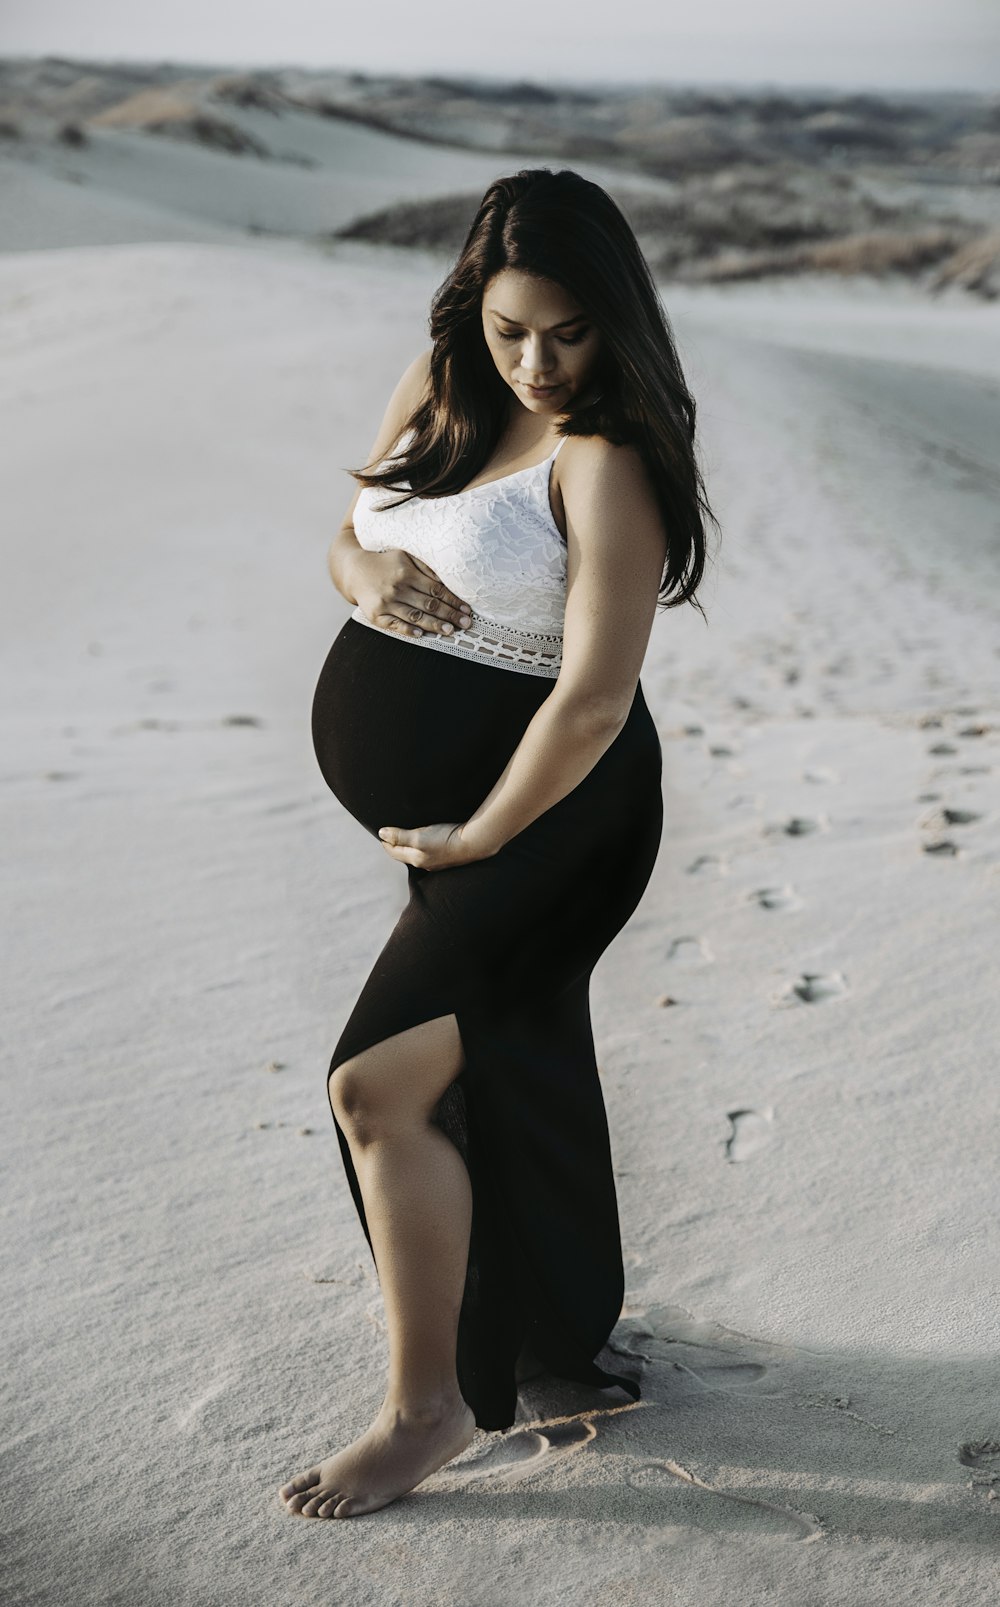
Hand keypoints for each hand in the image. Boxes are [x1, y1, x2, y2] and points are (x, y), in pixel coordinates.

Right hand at [348, 549, 472, 638]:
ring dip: (434, 625)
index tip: (467, 609)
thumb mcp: (405, 556)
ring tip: (450, 631)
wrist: (354, 570)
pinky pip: (395, 625)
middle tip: (466, 624)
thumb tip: (447, 579)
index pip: (436, 589)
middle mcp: (396, 588)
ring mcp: (386, 603)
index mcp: (406, 572)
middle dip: (450, 615)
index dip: (453, 600)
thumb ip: (426, 566)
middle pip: (429, 604)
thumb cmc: (386, 563)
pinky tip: (422, 635)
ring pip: (415, 616)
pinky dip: (408, 630)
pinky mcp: (376, 615)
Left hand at [376, 821, 496, 870]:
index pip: (394, 851)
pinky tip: (426, 842)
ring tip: (404, 838)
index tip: (381, 833)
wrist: (474, 843)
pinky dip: (421, 846)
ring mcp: (437, 862)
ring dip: (408, 846)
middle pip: (404, 854)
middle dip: (395, 846)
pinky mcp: (447, 856)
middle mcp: (425, 863)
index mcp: (415, 859)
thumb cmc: (445, 839)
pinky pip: (428, 852)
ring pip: (416, 854)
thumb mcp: (419, 837)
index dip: (386, 842)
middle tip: (389, 835)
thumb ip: (400, 836)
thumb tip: (381, 834)